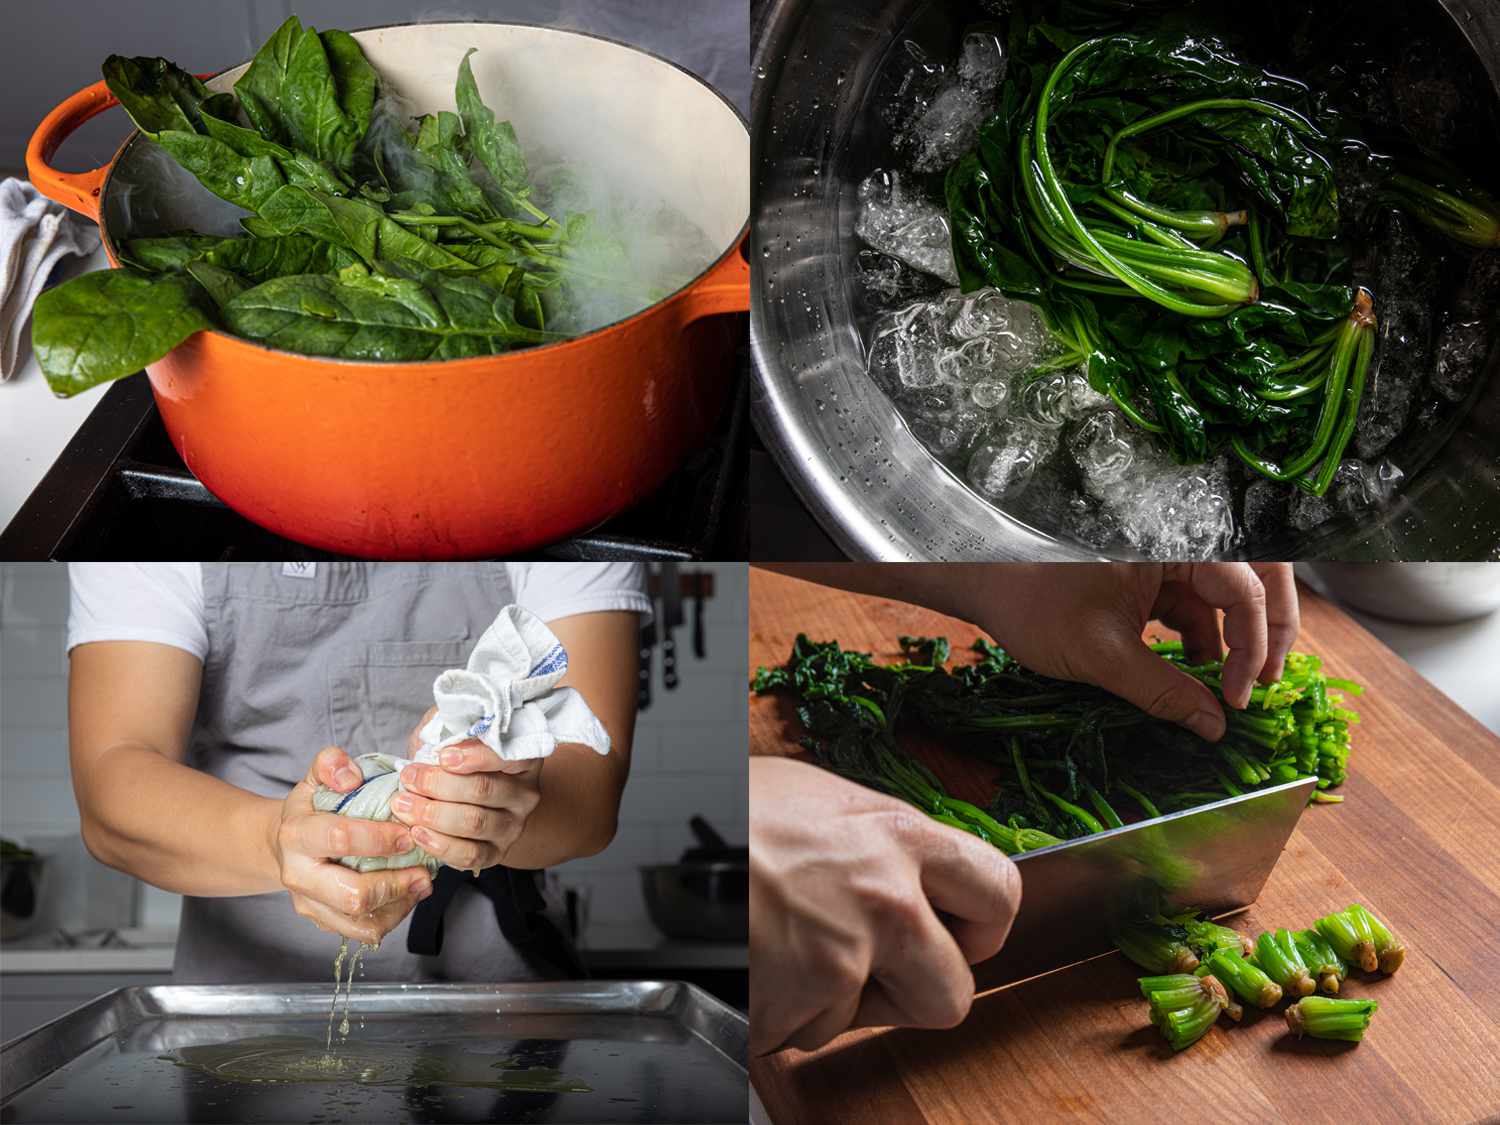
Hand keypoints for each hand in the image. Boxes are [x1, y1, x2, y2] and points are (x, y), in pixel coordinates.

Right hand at [270, 746, 432, 944]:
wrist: (286, 843)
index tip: (409, 833)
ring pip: (360, 921)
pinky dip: (393, 917)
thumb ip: (331, 764)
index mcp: (296, 834)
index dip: (380, 839)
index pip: (340, 839)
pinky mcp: (324, 921)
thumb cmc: (311, 807)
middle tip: (424, 869)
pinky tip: (409, 895)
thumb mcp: (315, 777)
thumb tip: (351, 776)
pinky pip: (363, 931)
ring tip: (423, 882)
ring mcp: (310, 904)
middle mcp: (298, 875)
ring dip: (400, 904)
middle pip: (351, 894)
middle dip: (395, 883)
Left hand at [388, 708, 542, 871]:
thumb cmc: (459, 761)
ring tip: (403, 805)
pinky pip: (469, 854)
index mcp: (523, 759)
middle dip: (438, 785)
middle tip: (409, 778)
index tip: (442, 756)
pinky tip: (417, 832)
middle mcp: (525, 794)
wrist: (473, 799)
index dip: (474, 757)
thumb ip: (447, 728)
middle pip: (483, 790)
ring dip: (432, 814)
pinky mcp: (496, 853)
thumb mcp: (455, 734)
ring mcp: (513, 826)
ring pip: (474, 822)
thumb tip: (431, 738)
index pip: (508, 756)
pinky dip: (439, 844)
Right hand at [749, 757, 1020, 1054]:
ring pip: (865, 1019)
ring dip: (832, 1001)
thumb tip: (909, 867)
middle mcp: (884, 901)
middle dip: (916, 991)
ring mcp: (840, 961)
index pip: (1000, 891)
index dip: (983, 925)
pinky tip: (756, 961)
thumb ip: (878, 837)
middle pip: (954, 992)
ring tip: (785, 944)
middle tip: (877, 967)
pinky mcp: (792, 1007)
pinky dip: (779, 1013)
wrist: (654, 833)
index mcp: (897, 835)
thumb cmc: (728, 804)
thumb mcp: (817, 795)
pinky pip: (802, 1033)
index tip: (961, 932)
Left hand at [969, 563, 1297, 740]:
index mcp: (1172, 542)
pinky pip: (1189, 607)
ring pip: (1222, 599)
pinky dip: (1198, 642)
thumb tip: (1215, 726)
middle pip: (1253, 581)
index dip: (1254, 647)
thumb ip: (1163, 690)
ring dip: (1230, 644)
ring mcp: (1161, 561)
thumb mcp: (1101, 655)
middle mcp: (1175, 544)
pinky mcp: (1145, 580)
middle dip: (1265, 632)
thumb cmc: (1033, 603)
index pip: (1244, 589)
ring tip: (1222, 694)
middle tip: (1266, 682)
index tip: (1239, 698)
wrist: (979, 581)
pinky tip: (1190, 679)